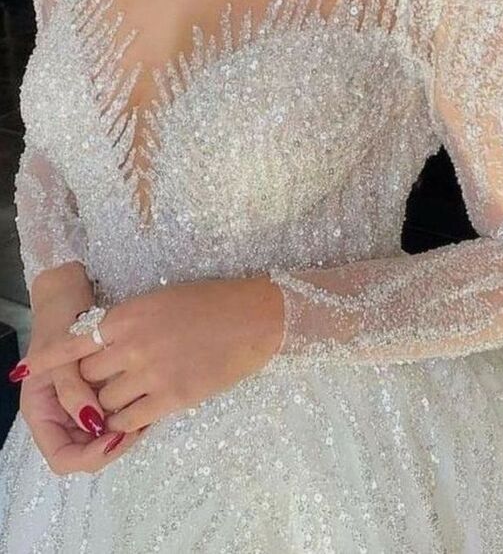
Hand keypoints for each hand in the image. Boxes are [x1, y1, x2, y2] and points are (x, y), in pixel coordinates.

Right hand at [16, 284, 147, 475]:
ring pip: (103, 436)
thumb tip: (92, 424)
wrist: (69, 291)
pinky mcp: (99, 391)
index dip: (89, 456)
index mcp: (40, 411)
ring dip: (125, 429)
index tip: (116, 438)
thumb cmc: (60, 317)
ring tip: (147, 412)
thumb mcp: (60, 352)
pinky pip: (116, 412)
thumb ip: (71, 390)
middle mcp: (58, 414)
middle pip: (87, 451)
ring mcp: (78, 404)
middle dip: (112, 444)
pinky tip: (149, 405)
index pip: (63, 458)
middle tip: (139, 426)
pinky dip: (131, 413)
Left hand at [19, 275, 284, 437]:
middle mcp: (133, 344)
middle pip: (88, 375)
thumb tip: (100, 343)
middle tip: (100, 382)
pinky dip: (125, 422)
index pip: (76, 339)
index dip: (50, 358)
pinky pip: (131, 419)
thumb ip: (127, 323)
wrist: (253, 319)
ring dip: (107, 404)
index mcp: (129, 314)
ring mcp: (152, 372)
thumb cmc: (210, 303)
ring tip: (122, 399)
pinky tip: (133, 417)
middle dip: (89, 382)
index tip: (28, 369)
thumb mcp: (159, 301)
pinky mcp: (172, 397)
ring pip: (105, 401)